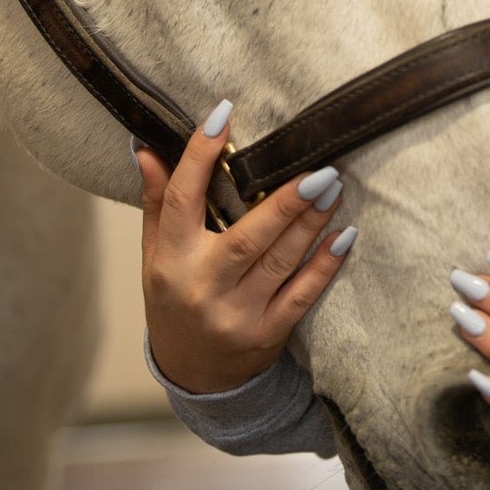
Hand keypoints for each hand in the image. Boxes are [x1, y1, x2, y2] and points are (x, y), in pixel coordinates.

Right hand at [137, 104, 356, 394]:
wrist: (192, 375)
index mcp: (170, 260)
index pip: (181, 200)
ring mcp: (236, 314)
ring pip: (280, 263)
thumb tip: (146, 148)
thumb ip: (156, 202)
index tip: (223, 114)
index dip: (199, 157)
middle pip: (246, 238)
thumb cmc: (174, 300)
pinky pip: (302, 296)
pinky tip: (344, 237)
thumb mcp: (155, 255)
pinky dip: (325, 266)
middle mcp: (202, 287)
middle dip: (284, 202)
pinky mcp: (267, 333)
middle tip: (317, 168)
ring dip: (310, 225)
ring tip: (333, 188)